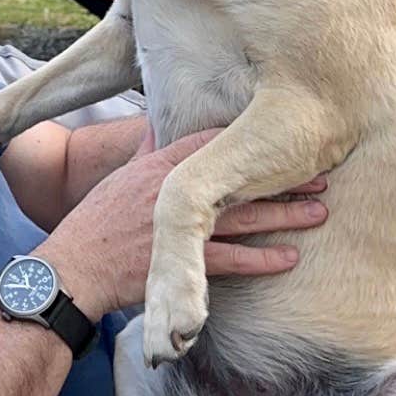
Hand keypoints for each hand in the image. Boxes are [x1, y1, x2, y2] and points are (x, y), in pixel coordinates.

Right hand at [41, 126, 327, 315]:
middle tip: (321, 171)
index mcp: (160, 167)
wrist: (74, 268)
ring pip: (244, 217)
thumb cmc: (96, 223)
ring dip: (284, 214)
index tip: (281, 133)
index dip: (249, 137)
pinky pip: (232, 260)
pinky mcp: (182, 264)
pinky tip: (290, 256)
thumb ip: (146, 152)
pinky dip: (262, 258)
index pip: (212, 141)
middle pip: (240, 177)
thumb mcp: (120, 176)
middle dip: (283, 176)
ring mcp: (181, 229)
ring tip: (319, 210)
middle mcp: (175, 193)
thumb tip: (161, 127)